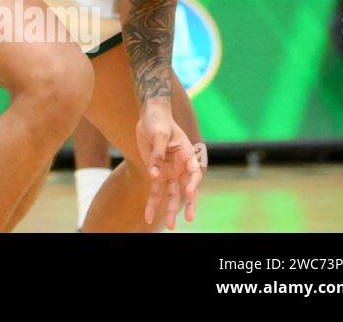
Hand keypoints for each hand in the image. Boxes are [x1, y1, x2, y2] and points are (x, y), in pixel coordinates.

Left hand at [136, 101, 201, 229]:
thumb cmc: (158, 122)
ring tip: (171, 226)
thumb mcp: (158, 134)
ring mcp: (169, 171)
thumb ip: (156, 154)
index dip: (193, 183)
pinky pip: (155, 191)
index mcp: (187, 155)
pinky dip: (152, 203)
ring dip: (170, 210)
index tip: (191, 192)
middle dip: (188, 204)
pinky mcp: (157, 173)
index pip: (194, 172)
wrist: (150, 116)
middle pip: (186, 189)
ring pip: (172, 194)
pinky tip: (148, 216)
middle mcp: (181, 167)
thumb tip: (153, 175)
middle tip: (189, 219)